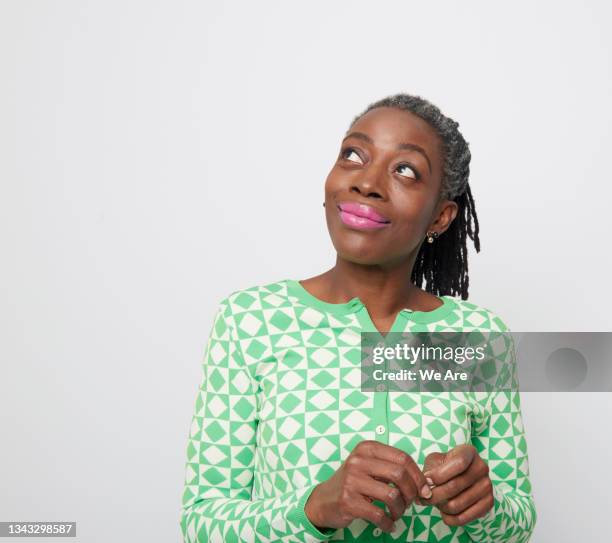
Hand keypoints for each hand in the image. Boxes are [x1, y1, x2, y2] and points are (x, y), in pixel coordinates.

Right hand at [304, 440, 433, 533]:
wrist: (324, 500)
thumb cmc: (353, 483)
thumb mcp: (369, 467)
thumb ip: (392, 468)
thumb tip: (424, 483)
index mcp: (366, 448)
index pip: (402, 457)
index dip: (418, 475)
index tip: (424, 489)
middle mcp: (358, 461)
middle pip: (399, 474)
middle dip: (411, 492)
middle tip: (411, 503)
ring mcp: (352, 480)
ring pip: (392, 495)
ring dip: (400, 509)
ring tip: (397, 514)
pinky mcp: (348, 501)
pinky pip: (379, 514)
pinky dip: (389, 523)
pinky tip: (389, 525)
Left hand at [414, 444, 493, 526]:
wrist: (462, 477)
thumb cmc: (444, 467)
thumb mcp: (435, 461)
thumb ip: (430, 469)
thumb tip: (425, 484)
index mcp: (469, 452)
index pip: (458, 463)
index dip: (439, 474)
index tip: (426, 480)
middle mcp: (482, 467)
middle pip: (454, 486)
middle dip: (433, 494)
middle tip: (423, 497)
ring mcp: (487, 486)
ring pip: (456, 505)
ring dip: (440, 507)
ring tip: (434, 502)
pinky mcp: (489, 503)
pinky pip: (464, 518)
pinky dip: (449, 518)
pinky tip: (443, 512)